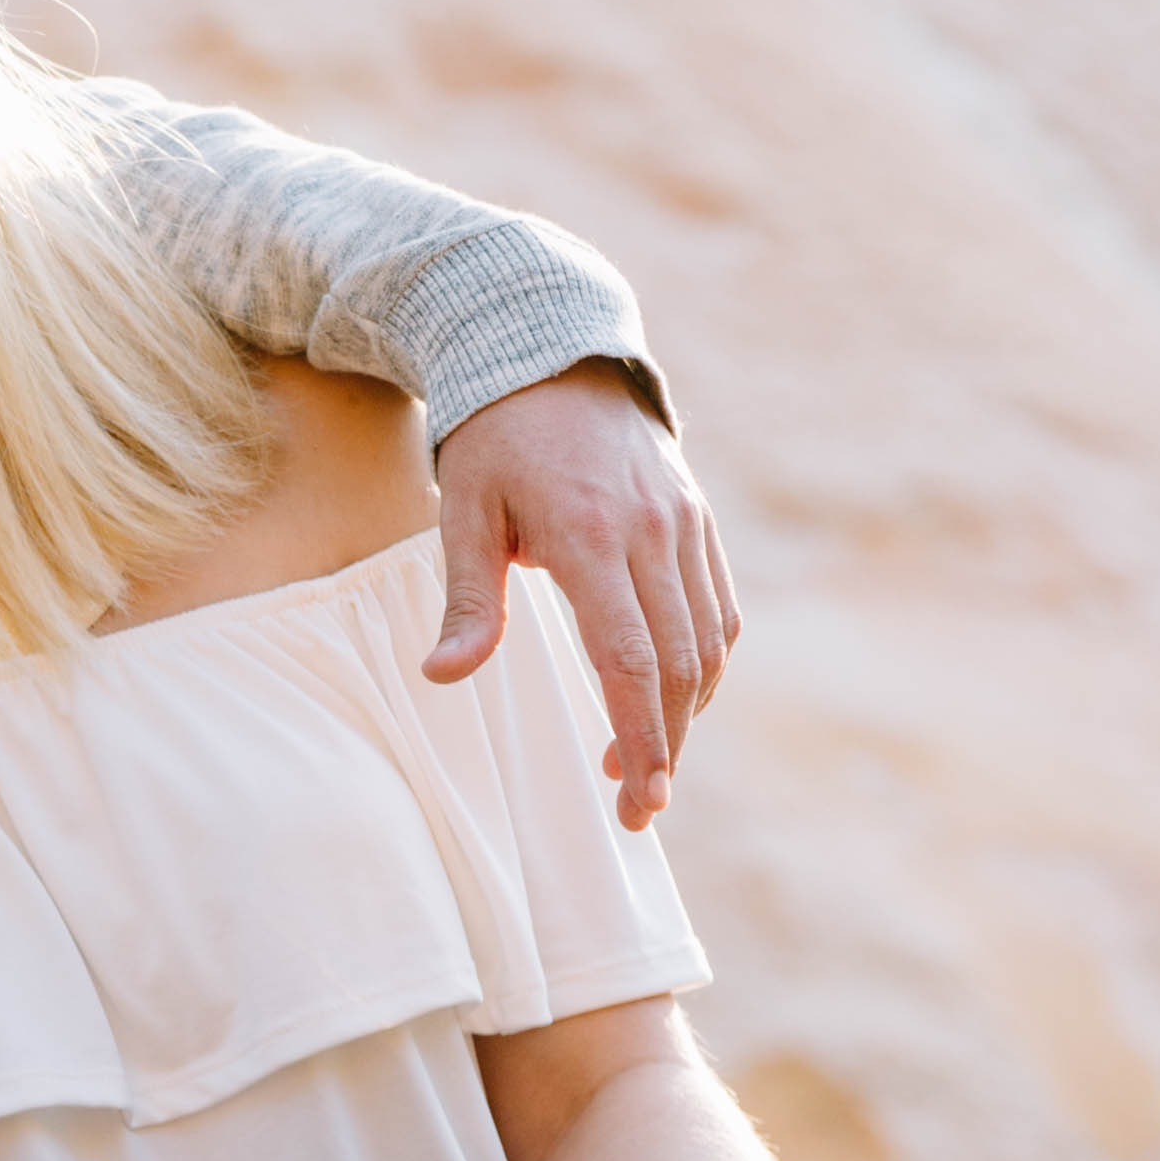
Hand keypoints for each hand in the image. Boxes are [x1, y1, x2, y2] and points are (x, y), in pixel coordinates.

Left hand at [426, 362, 737, 828]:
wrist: (552, 354)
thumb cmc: (494, 441)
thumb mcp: (463, 512)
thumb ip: (467, 600)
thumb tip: (442, 677)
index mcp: (590, 536)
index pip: (629, 659)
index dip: (641, 736)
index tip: (638, 798)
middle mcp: (651, 532)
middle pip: (678, 665)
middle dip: (667, 747)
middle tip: (639, 807)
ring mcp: (683, 523)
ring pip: (707, 642)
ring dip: (686, 712)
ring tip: (646, 760)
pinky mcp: (697, 518)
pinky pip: (718, 608)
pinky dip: (704, 663)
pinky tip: (671, 696)